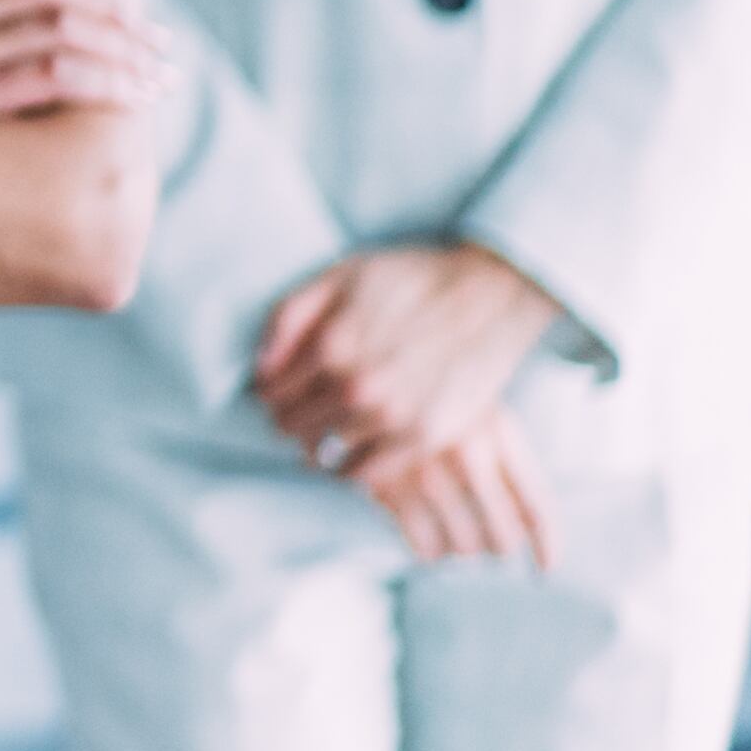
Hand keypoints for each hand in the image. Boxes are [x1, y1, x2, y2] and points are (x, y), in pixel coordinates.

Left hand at [257, 238, 562, 480]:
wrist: (490, 296)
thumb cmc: (412, 280)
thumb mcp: (340, 277)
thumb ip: (289, 317)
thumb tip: (260, 364)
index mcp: (330, 347)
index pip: (270, 392)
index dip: (269, 391)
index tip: (278, 389)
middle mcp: (356, 388)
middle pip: (292, 425)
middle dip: (288, 418)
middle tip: (302, 410)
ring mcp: (392, 417)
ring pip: (325, 453)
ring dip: (316, 445)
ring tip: (326, 430)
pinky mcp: (425, 438)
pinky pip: (367, 474)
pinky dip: (350, 468)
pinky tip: (354, 450)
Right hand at [356, 406, 555, 569]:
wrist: (362, 371)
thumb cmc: (430, 393)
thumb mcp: (476, 409)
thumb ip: (506, 460)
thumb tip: (525, 528)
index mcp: (497, 432)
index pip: (536, 506)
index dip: (547, 544)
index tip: (546, 568)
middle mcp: (466, 454)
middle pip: (503, 535)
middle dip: (499, 546)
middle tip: (492, 546)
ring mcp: (425, 471)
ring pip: (464, 546)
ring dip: (463, 550)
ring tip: (456, 539)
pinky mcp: (386, 484)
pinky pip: (422, 544)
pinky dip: (429, 551)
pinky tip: (426, 541)